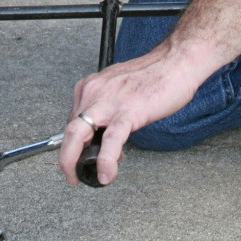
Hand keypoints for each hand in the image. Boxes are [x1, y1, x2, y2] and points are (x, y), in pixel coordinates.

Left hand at [59, 44, 199, 185]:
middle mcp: (94, 91)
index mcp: (91, 86)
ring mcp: (109, 101)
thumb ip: (107, 108)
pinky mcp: (129, 111)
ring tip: (78, 178)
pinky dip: (105, 161)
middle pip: (69, 129)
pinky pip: (111, 140)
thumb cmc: (152, 75)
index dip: (77, 143)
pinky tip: (106, 174)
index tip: (84, 155)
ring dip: (72, 161)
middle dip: (65, 157)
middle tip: (70, 174)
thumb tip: (105, 136)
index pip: (73, 120)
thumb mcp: (118, 88)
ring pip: (79, 134)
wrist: (176, 62)